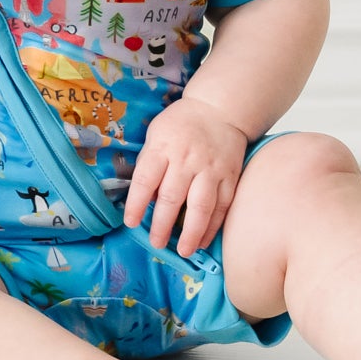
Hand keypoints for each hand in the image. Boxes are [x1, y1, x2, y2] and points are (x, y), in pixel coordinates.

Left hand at [123, 97, 247, 254]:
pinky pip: (222, 206)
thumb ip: (150, 162)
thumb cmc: (180, 124)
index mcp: (163, 147)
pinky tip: (203, 240)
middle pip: (173, 197)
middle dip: (162, 224)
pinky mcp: (231, 176)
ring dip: (192, 232)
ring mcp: (212, 169)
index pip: (146, 179)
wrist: (219, 109)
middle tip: (155, 243)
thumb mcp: (155, 134)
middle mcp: (187, 160)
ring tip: (183, 250)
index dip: (136, 203)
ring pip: (201, 206)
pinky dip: (213, 226)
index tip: (130, 222)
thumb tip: (145, 197)